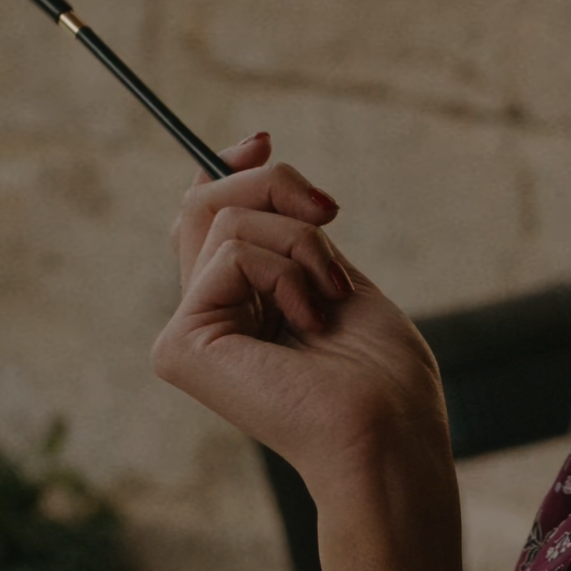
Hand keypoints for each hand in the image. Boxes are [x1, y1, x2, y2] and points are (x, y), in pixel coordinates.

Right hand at [149, 134, 448, 492]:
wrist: (389, 432)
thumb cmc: (381, 373)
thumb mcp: (332, 274)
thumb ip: (286, 229)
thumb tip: (251, 153)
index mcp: (238, 309)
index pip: (206, 219)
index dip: (228, 169)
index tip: (262, 138)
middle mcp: (203, 320)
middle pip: (206, 204)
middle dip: (273, 184)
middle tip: (329, 212)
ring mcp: (186, 335)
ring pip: (227, 220)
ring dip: (302, 243)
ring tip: (329, 299)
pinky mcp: (182, 346)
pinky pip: (233, 252)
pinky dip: (288, 272)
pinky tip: (308, 322)